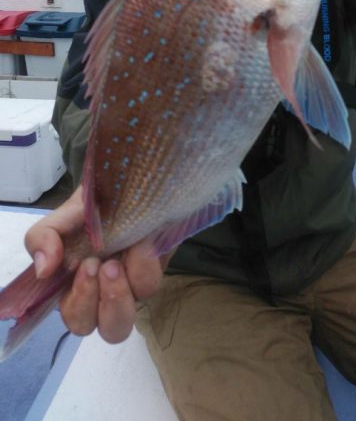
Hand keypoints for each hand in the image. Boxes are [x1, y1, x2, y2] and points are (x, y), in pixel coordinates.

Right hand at [24, 186, 172, 343]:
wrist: (131, 181)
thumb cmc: (94, 204)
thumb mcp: (64, 215)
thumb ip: (43, 237)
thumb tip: (44, 270)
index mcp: (79, 287)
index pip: (77, 318)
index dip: (79, 303)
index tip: (83, 268)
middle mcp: (109, 294)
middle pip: (109, 330)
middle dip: (100, 303)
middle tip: (99, 267)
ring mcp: (135, 286)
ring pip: (129, 319)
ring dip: (118, 294)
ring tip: (115, 263)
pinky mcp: (156, 271)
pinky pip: (149, 284)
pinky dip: (142, 265)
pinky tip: (140, 242)